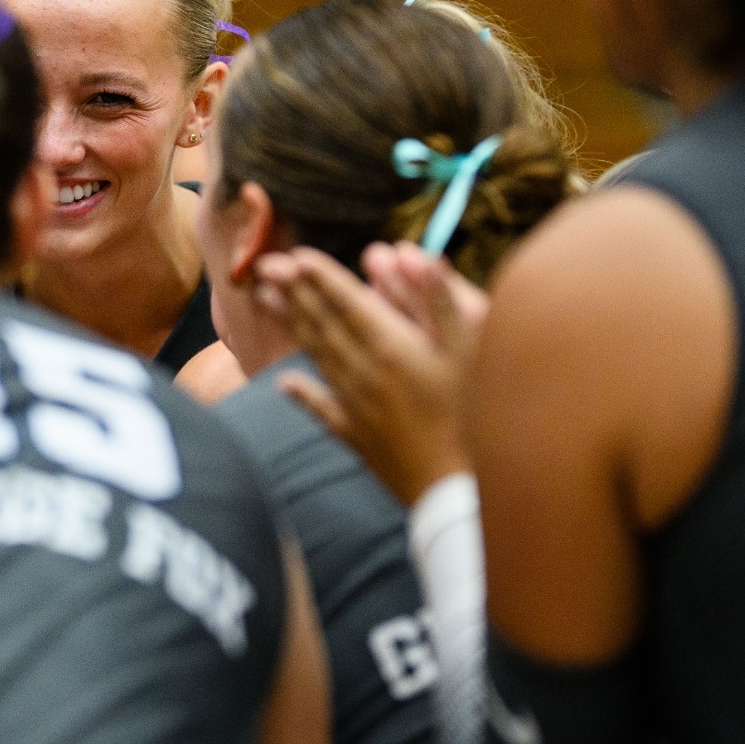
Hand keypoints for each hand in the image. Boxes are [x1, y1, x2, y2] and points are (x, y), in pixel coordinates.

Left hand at [253, 244, 483, 505]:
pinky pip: (323, 410)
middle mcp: (364, 373)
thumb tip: (410, 253)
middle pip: (324, 324)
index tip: (295, 255)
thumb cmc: (478, 414)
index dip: (322, 276)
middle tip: (266, 268)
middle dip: (296, 292)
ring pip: (317, 357)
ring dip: (292, 325)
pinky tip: (285, 384)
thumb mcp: (471, 349)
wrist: (460, 491)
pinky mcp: (359, 439)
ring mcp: (357, 407)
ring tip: (266, 301)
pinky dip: (303, 394)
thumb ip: (438, 298)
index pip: (347, 301)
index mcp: (391, 347)